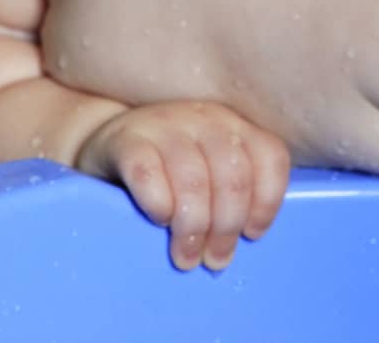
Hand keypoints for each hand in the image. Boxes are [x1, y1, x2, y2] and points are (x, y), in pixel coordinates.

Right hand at [76, 100, 289, 270]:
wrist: (108, 141)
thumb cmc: (169, 166)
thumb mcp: (209, 165)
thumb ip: (231, 190)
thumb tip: (245, 242)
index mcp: (234, 125)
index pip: (269, 157)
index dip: (267, 202)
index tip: (252, 235)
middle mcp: (205, 118)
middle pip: (233, 177)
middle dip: (227, 227)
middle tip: (214, 260)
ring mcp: (165, 124)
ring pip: (193, 180)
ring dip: (194, 228)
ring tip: (186, 257)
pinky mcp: (127, 138)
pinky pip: (149, 175)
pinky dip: (159, 205)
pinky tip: (159, 221)